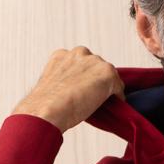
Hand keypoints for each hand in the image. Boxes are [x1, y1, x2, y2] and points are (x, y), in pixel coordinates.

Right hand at [11, 46, 125, 132]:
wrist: (46, 110)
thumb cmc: (45, 106)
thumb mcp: (52, 87)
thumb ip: (64, 83)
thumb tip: (74, 94)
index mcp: (61, 55)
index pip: (81, 62)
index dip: (84, 77)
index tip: (84, 89)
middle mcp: (78, 53)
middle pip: (96, 66)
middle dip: (96, 80)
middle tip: (95, 97)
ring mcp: (94, 62)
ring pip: (108, 75)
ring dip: (107, 87)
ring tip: (103, 103)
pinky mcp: (107, 73)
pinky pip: (118, 87)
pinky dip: (117, 97)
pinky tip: (113, 107)